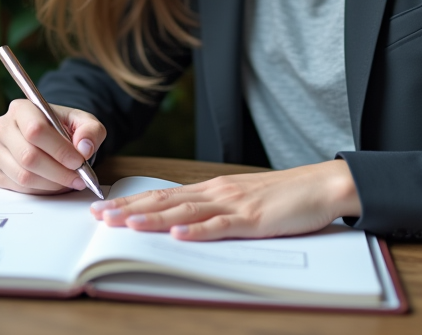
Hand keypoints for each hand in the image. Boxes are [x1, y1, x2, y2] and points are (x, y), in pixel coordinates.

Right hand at [0, 100, 105, 194]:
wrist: (45, 139)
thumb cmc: (62, 128)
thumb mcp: (82, 122)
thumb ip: (90, 130)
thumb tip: (84, 147)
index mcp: (21, 109)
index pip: (35, 130)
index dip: (59, 150)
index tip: (78, 161)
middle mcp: (3, 128)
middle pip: (28, 156)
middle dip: (59, 172)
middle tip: (78, 177)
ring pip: (24, 176)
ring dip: (52, 184)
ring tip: (69, 181)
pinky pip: (19, 188)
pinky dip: (41, 190)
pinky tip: (54, 183)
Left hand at [89, 160, 360, 240]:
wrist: (322, 185)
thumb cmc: (285, 197)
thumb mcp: (243, 200)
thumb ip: (215, 210)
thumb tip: (184, 223)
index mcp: (213, 188)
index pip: (164, 194)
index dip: (132, 201)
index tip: (104, 207)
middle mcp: (217, 192)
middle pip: (166, 200)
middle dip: (129, 209)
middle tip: (99, 216)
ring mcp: (235, 205)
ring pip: (186, 212)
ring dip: (154, 219)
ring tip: (126, 224)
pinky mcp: (254, 220)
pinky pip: (221, 227)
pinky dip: (198, 231)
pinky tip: (178, 236)